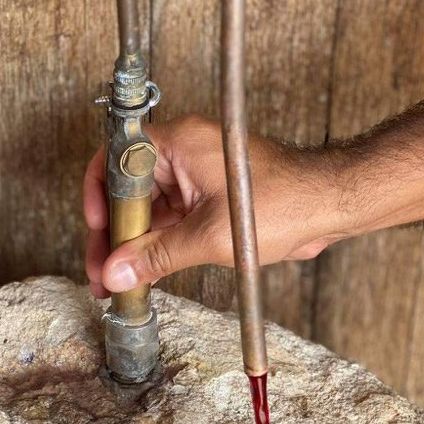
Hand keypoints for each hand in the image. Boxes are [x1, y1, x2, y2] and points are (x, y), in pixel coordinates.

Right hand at [84, 115, 343, 295]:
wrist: (328, 207)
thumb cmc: (284, 203)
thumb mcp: (209, 236)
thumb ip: (157, 256)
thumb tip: (117, 271)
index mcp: (179, 143)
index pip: (117, 158)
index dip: (97, 193)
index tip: (95, 227)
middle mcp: (184, 153)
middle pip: (128, 190)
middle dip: (114, 232)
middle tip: (102, 268)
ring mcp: (196, 175)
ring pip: (149, 208)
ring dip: (134, 243)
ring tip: (119, 280)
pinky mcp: (208, 197)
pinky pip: (171, 218)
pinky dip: (157, 244)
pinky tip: (144, 272)